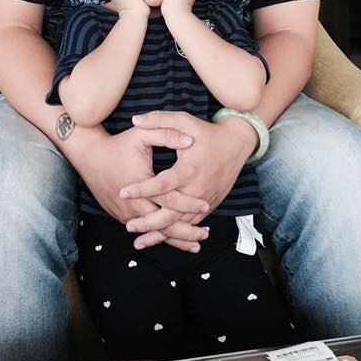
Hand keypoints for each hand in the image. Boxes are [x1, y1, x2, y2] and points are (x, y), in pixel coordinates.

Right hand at [64, 125, 210, 251]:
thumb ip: (167, 133)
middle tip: (205, 235)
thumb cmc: (119, 144)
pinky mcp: (122, 216)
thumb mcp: (142, 134)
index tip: (207, 204)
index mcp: (141, 183)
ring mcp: (126, 213)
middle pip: (163, 224)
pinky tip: (174, 239)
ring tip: (195, 245)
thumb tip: (190, 141)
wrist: (90, 157)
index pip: (169, 199)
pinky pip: (144, 230)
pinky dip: (159, 236)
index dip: (189, 203)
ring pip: (153, 232)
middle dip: (185, 232)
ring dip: (174, 239)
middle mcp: (133, 203)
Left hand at [120, 111, 257, 247]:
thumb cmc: (207, 132)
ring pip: (181, 224)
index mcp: (188, 169)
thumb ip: (160, 119)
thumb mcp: (185, 121)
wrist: (236, 144)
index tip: (123, 192)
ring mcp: (204, 199)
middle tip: (129, 225)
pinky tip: (160, 238)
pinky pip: (191, 224)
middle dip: (149, 222)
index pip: (162, 184)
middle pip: (171, 213)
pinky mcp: (209, 205)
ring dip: (160, 234)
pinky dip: (176, 233)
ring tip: (139, 242)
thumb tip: (135, 118)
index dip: (142, 189)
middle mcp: (197, 188)